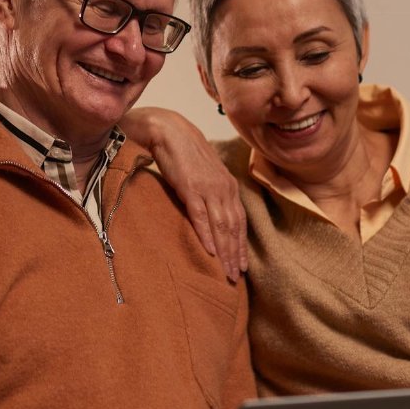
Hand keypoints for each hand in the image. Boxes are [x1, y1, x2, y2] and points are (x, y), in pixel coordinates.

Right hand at [123, 107, 246, 280]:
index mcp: (227, 185)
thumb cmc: (182, 152)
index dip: (241, 245)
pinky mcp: (190, 188)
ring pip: (221, 226)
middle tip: (235, 278)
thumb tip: (210, 213)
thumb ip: (209, 192)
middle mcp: (223, 188)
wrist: (168, 130)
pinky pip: (201, 216)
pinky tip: (210, 251)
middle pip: (233, 228)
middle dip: (235, 254)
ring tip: (225, 272)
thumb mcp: (202, 174)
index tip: (241, 266)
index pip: (239, 221)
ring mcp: (208, 188)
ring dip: (224, 251)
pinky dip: (207, 235)